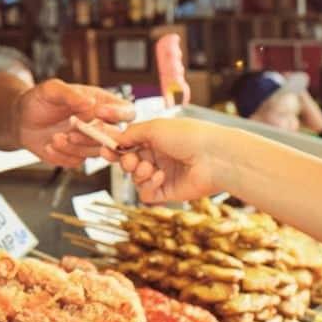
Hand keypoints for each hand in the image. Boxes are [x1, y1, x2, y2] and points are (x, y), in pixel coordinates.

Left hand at [17, 80, 136, 167]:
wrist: (22, 120)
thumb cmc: (39, 100)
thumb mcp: (51, 90)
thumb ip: (70, 94)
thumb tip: (90, 103)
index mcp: (102, 104)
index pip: (127, 111)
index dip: (119, 114)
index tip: (99, 112)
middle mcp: (100, 125)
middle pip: (115, 137)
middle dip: (94, 135)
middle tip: (73, 129)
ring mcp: (89, 143)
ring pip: (96, 152)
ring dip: (76, 146)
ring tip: (56, 137)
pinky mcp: (76, 156)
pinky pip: (77, 162)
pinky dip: (62, 155)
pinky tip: (49, 145)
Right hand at [108, 119, 229, 202]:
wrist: (214, 157)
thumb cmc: (189, 136)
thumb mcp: (155, 127)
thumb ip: (132, 133)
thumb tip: (115, 139)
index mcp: (157, 139)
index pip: (129, 145)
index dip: (116, 149)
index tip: (106, 150)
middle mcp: (159, 157)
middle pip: (129, 163)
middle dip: (126, 162)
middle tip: (130, 161)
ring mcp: (163, 175)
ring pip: (136, 179)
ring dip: (138, 173)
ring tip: (150, 168)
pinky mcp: (168, 192)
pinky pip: (146, 194)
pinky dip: (148, 186)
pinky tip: (160, 177)